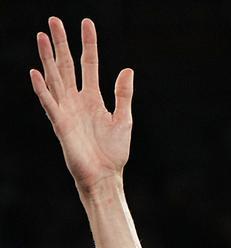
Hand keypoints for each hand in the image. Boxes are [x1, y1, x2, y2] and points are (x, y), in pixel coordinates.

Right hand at [30, 17, 132, 194]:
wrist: (105, 177)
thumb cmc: (113, 153)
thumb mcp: (123, 120)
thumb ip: (123, 95)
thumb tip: (127, 70)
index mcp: (92, 98)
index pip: (88, 64)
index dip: (88, 44)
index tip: (87, 23)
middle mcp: (77, 101)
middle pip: (67, 65)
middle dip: (61, 43)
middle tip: (54, 20)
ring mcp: (67, 111)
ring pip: (55, 78)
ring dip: (48, 58)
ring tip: (42, 35)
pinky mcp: (60, 125)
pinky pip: (49, 103)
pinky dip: (43, 89)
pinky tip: (36, 72)